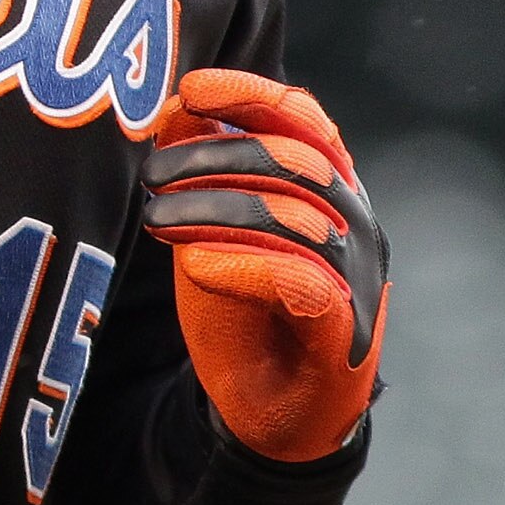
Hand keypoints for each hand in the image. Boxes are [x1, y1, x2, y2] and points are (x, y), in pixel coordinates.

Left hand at [139, 70, 388, 462]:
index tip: (191, 89)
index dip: (251, 95)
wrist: (273, 414)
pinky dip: (244, 266)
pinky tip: (196, 264)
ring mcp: (355, 276)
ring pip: (292, 216)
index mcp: (331, 188)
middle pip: (292, 162)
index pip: (304, 119)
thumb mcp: (213, 230)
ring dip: (214, 209)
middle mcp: (352, 223)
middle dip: (212, 157)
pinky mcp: (343, 331)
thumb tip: (176, 108)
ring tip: (157, 219)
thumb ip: (204, 173)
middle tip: (149, 175)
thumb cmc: (245, 312)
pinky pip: (301, 282)